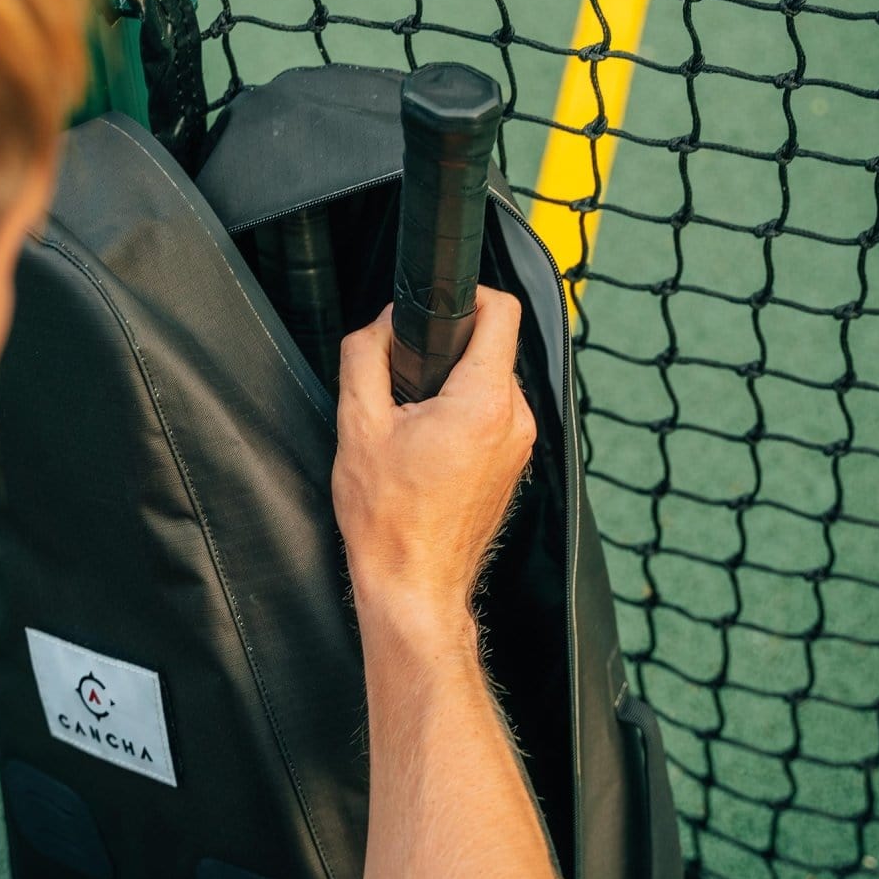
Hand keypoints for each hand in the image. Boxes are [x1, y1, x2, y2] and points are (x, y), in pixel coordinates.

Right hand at [332, 286, 536, 619]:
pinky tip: (429, 446)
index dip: (468, 294)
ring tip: (414, 422)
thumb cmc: (390, 520)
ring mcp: (521, 444)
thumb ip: (366, 356)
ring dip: (454, 386)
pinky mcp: (514, 463)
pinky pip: (494, 415)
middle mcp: (515, 419)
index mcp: (483, 402)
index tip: (436, 308)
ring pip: (492, 382)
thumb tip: (379, 323)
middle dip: (447, 350)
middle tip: (405, 380)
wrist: (414, 583)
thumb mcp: (358, 424)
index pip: (501, 310)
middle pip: (492, 347)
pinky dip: (464, 415)